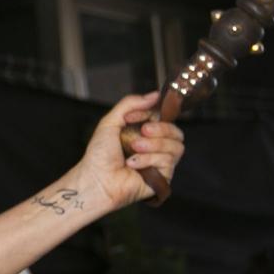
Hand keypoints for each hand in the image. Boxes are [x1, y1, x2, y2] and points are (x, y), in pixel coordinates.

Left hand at [73, 92, 186, 210]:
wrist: (96, 179)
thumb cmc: (100, 154)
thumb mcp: (110, 122)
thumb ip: (130, 104)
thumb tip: (155, 95)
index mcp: (146, 133)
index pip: (164, 118)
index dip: (154, 115)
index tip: (133, 118)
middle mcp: (155, 147)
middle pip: (176, 132)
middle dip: (161, 129)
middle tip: (142, 132)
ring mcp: (160, 163)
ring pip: (176, 146)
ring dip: (153, 145)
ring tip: (133, 148)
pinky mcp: (163, 178)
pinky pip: (168, 161)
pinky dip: (148, 159)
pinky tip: (132, 164)